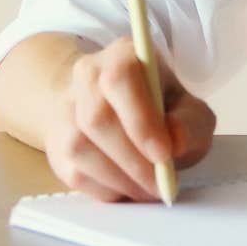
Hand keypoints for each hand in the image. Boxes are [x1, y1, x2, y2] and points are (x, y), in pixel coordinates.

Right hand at [42, 36, 215, 201]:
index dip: (140, 120)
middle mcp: (86, 76)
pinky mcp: (55, 144)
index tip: (164, 154)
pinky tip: (128, 188)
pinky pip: (74, 173)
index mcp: (121, 56)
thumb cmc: (159, 107)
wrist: (118, 109)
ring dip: (119, 178)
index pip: (120, 80)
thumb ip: (191, 123)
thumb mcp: (188, 107)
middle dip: (133, 160)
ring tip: (148, 189)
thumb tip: (175, 141)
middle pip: (97, 119)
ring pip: (79, 148)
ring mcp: (65, 110)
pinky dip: (106, 188)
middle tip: (161, 183)